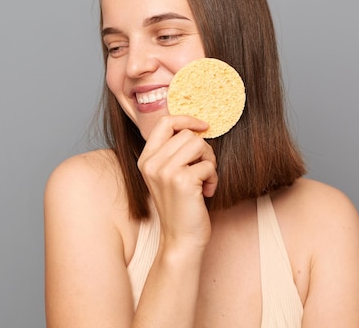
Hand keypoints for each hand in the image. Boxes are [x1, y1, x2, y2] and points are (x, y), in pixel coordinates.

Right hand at [138, 115, 217, 250]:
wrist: (180, 239)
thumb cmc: (180, 207)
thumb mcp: (168, 176)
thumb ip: (173, 152)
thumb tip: (195, 127)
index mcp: (146, 159)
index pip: (165, 122)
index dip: (186, 119)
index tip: (202, 126)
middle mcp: (152, 163)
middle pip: (187, 134)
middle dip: (203, 149)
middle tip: (203, 169)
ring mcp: (165, 171)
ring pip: (199, 144)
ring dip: (209, 161)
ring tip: (204, 180)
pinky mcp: (182, 181)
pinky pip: (208, 165)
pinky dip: (213, 178)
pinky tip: (206, 193)